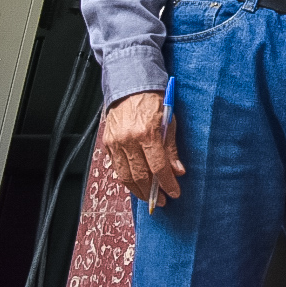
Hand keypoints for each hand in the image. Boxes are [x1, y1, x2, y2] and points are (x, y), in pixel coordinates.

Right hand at [102, 90, 184, 206]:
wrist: (130, 85)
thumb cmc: (153, 100)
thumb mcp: (169, 121)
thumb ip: (172, 148)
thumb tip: (178, 171)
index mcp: (147, 133)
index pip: (158, 167)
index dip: (167, 183)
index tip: (174, 193)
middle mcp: (128, 140)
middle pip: (140, 175)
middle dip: (152, 192)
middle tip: (161, 200)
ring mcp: (116, 143)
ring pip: (126, 176)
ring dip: (138, 190)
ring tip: (149, 196)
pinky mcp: (107, 144)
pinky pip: (117, 168)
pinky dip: (127, 179)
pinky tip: (136, 184)